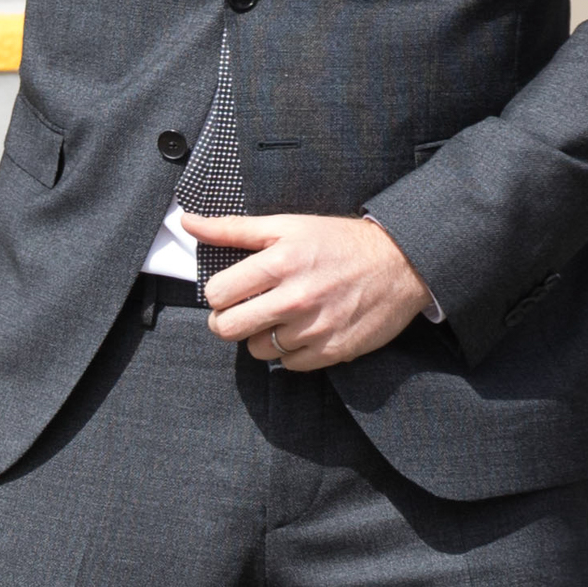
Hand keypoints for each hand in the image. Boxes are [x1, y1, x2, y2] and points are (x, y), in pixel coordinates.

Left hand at [183, 211, 432, 369]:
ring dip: (262, 336)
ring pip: (257, 350)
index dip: (219, 294)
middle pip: (227, 329)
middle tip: (242, 311)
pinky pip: (288, 364)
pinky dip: (290, 351)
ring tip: (279, 317)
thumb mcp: (286, 225)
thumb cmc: (337, 241)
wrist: (401, 262)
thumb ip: (233, 228)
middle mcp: (295, 297)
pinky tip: (302, 330)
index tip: (232, 290)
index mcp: (279, 262)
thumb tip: (187, 221)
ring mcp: (315, 327)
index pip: (216, 294)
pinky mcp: (332, 350)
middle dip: (228, 321)